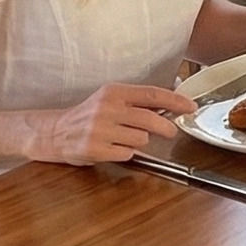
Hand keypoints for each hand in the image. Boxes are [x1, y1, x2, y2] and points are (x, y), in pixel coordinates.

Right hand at [34, 81, 196, 165]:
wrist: (55, 132)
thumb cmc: (88, 116)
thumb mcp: (110, 100)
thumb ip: (137, 101)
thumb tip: (172, 102)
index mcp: (114, 92)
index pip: (152, 94)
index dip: (175, 101)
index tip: (190, 107)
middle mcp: (107, 108)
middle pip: (150, 119)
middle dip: (166, 128)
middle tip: (170, 132)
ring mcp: (100, 129)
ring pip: (141, 139)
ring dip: (138, 141)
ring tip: (123, 138)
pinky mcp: (95, 149)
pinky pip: (127, 154)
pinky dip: (125, 153)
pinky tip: (112, 148)